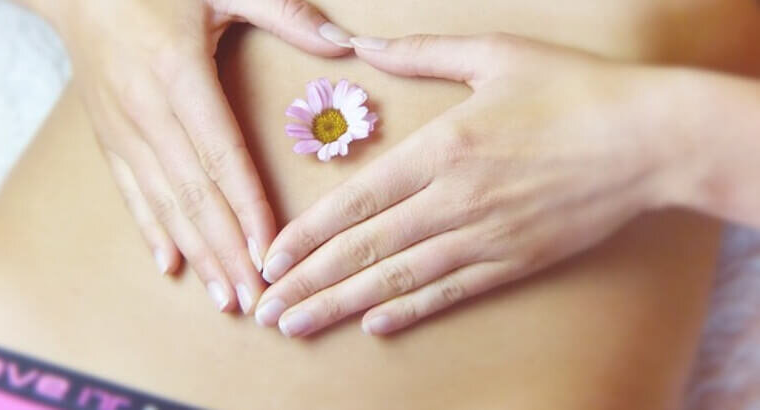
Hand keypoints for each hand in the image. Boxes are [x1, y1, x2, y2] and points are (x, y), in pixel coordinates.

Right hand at [49, 0, 353, 312]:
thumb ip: (283, 12)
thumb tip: (342, 41)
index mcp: (179, 74)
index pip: (222, 157)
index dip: (249, 209)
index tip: (270, 253)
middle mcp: (147, 111)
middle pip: (195, 194)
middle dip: (228, 251)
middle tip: (255, 298)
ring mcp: (122, 129)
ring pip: (164, 203)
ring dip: (196, 253)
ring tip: (224, 296)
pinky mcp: (107, 137)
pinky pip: (131, 192)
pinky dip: (152, 231)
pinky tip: (170, 265)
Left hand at [254, 33, 687, 334]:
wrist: (647, 139)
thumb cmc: (572, 89)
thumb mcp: (494, 54)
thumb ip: (421, 52)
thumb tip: (364, 43)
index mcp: (443, 147)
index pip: (357, 201)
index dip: (308, 234)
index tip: (271, 258)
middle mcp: (455, 199)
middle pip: (366, 249)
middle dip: (309, 282)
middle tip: (266, 309)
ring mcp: (485, 236)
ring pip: (400, 278)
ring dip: (344, 305)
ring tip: (299, 324)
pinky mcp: (515, 261)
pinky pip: (452, 292)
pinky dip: (410, 310)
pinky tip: (375, 325)